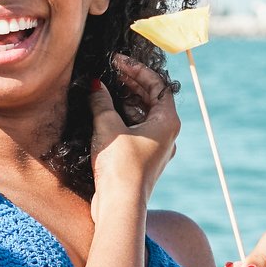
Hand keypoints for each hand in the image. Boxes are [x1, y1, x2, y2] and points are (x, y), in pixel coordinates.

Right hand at [89, 54, 178, 198]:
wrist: (120, 205)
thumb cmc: (120, 165)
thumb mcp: (108, 126)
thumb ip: (102, 101)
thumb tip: (97, 86)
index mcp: (168, 121)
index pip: (158, 84)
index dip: (137, 69)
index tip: (118, 61)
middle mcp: (167, 134)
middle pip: (152, 99)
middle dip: (131, 83)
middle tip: (110, 71)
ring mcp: (157, 148)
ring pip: (143, 115)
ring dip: (125, 100)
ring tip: (105, 89)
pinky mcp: (143, 160)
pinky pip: (136, 131)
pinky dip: (123, 118)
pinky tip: (105, 114)